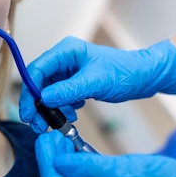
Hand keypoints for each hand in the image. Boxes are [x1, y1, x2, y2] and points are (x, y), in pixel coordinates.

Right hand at [19, 37, 175, 132]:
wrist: (146, 76)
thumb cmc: (125, 72)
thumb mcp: (96, 82)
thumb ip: (68, 90)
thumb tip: (44, 99)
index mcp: (66, 51)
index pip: (37, 69)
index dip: (30, 91)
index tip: (29, 112)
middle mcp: (64, 59)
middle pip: (39, 82)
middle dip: (38, 104)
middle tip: (37, 125)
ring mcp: (69, 71)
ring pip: (48, 92)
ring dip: (51, 109)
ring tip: (60, 123)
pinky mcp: (75, 82)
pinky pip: (60, 97)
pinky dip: (62, 108)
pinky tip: (73, 115)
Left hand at [35, 131, 175, 176]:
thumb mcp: (132, 169)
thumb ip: (92, 167)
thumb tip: (60, 160)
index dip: (47, 164)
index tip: (46, 140)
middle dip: (49, 166)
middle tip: (50, 138)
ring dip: (58, 170)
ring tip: (60, 143)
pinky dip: (71, 175)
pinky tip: (74, 155)